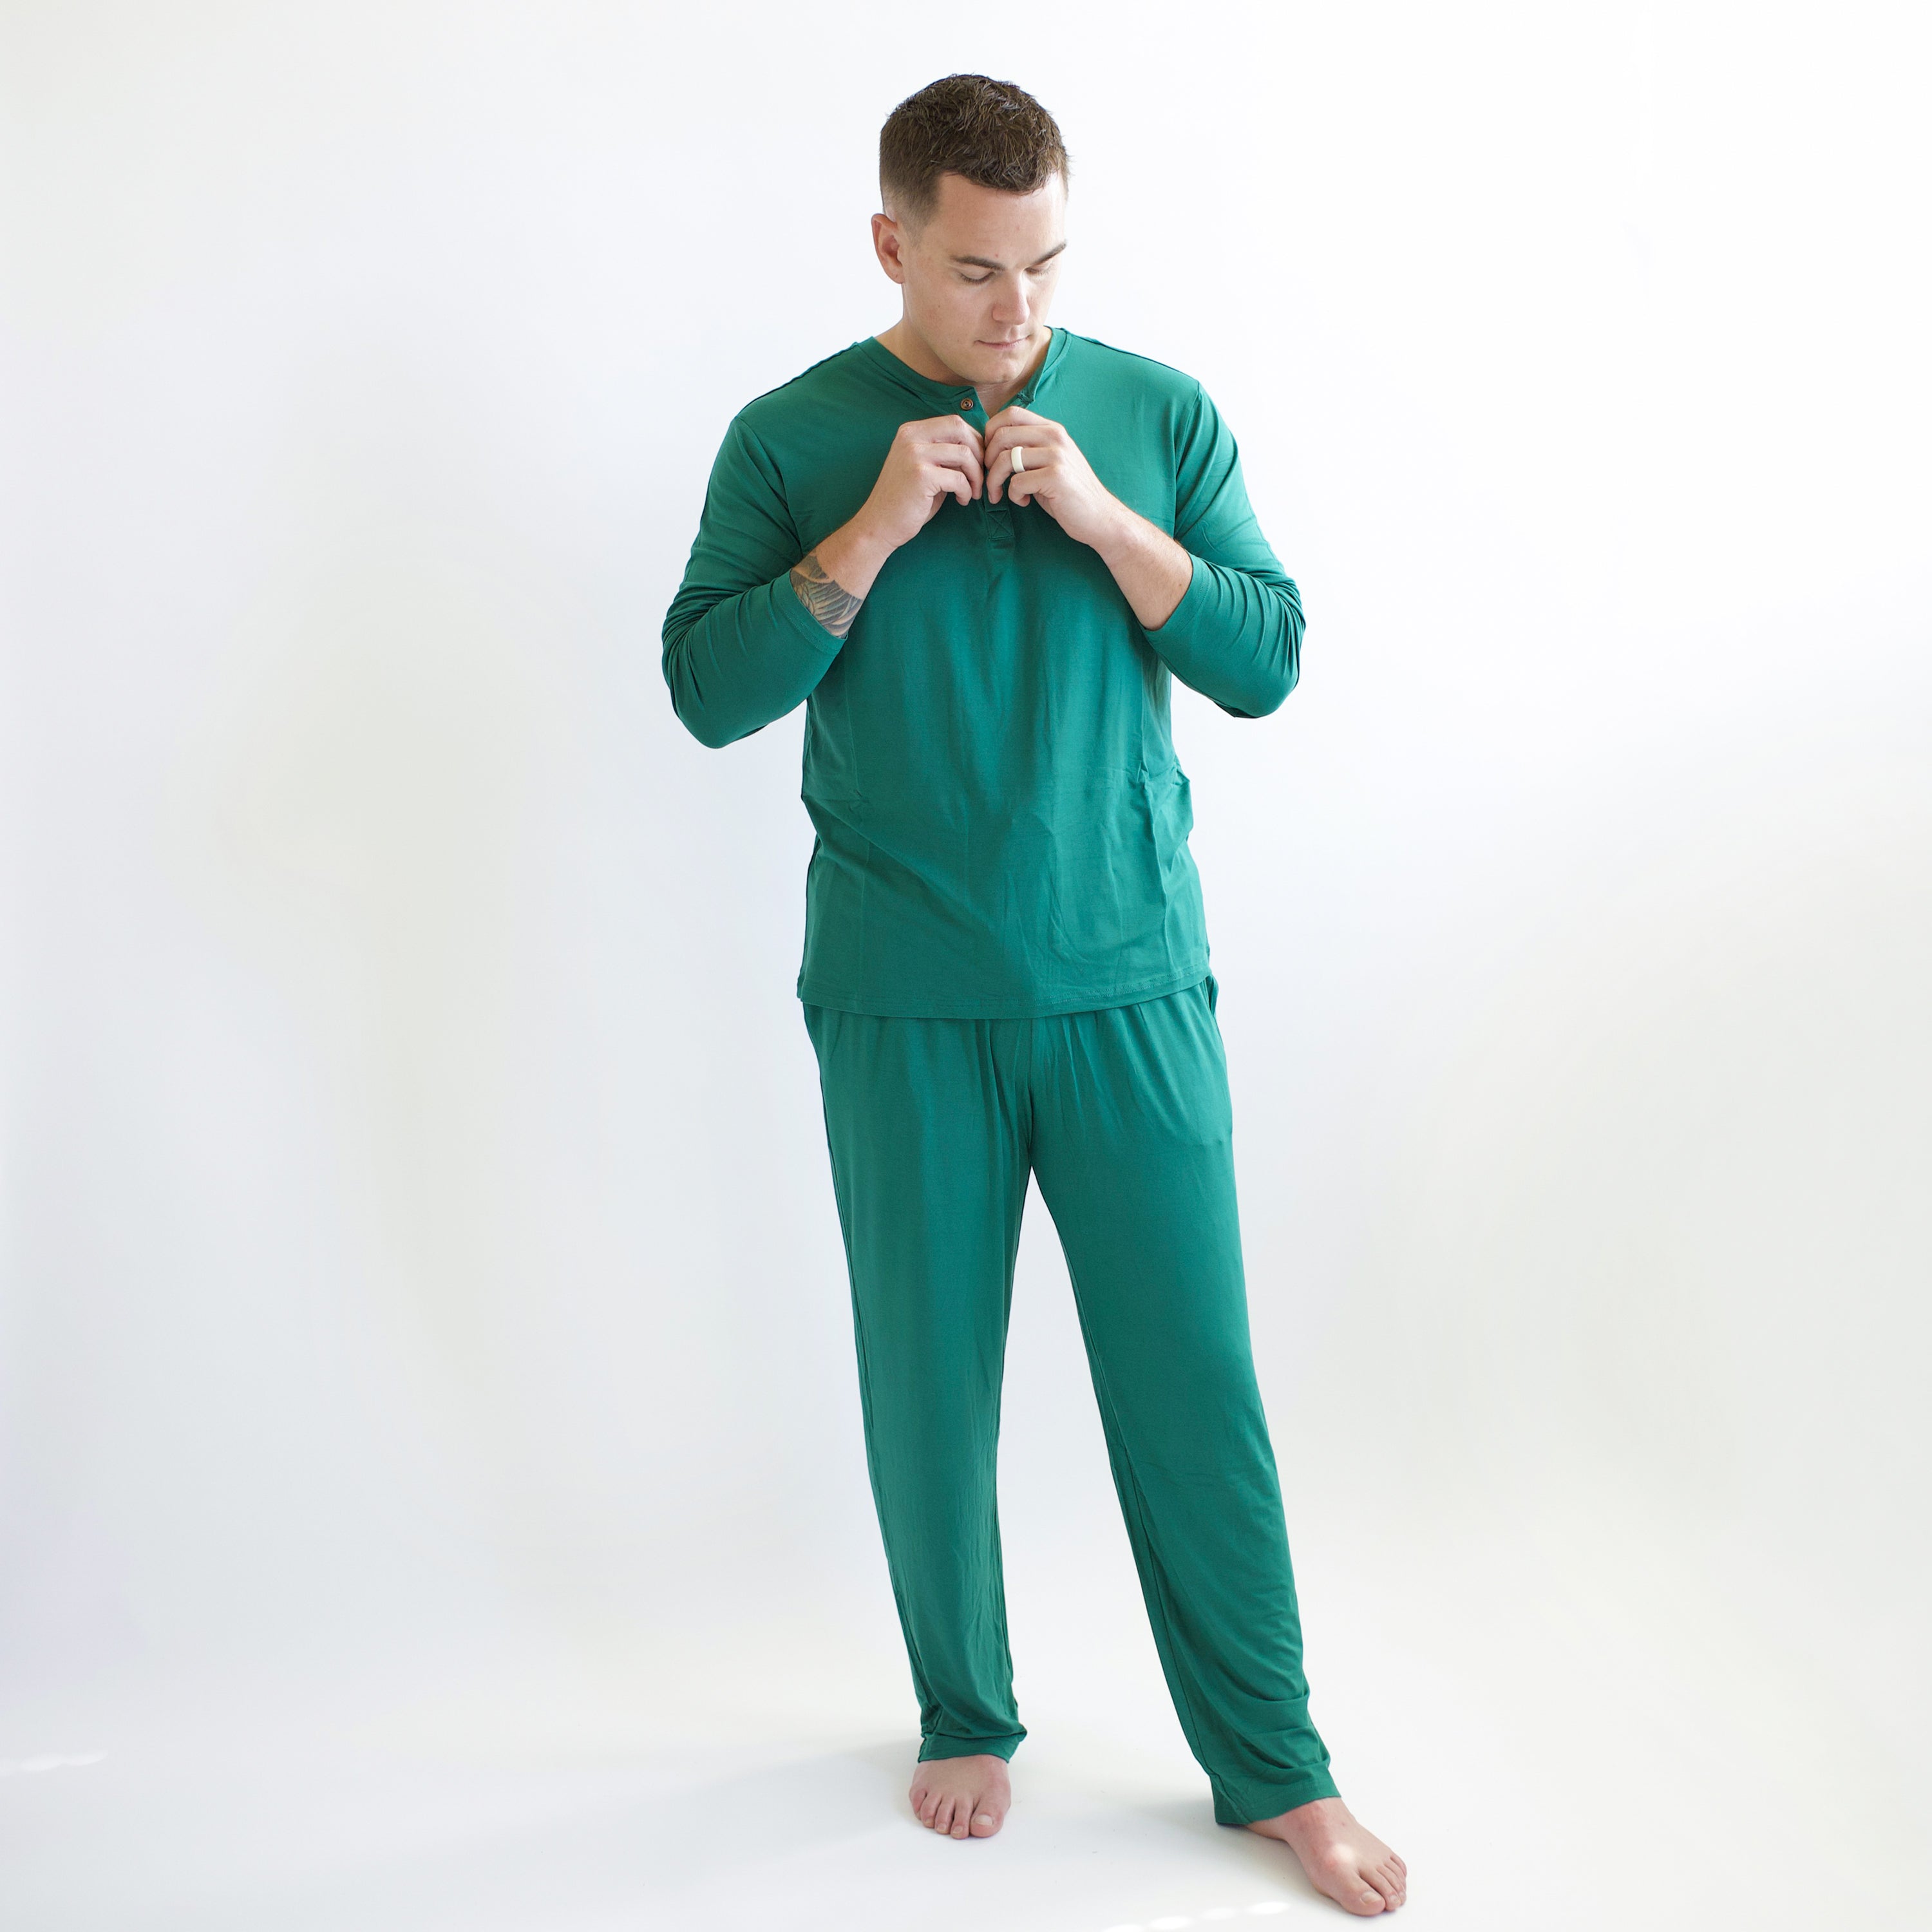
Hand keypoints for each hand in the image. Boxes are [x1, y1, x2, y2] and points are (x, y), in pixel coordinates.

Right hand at [812, 413, 983, 603]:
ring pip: (964, 453)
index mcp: (911, 431)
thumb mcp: (924, 467)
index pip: (954, 422)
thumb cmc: (905, 499)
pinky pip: (959, 478)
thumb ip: (945, 454)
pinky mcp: (921, 475)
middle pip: (960, 428)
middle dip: (978, 453)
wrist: (879, 525)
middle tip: (981, 475)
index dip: (974, 440)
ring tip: (973, 492)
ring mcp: (915, 454)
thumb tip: (978, 448)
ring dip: (976, 475)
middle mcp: (911, 437)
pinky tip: (962, 500)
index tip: (978, 461)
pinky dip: (966, 491)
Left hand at [984, 406, 1126, 550]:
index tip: (990, 456)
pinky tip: (1024, 501)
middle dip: (987, 460)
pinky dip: (1013, 495)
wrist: (1099, 515)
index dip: (991, 433)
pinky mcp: (1056, 476)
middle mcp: (1055, 436)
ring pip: (1005, 458)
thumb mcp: (1048, 462)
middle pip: (1002, 435)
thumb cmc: (1067, 492)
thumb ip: (1027, 449)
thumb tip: (992, 444)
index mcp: (1052, 429)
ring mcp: (1057, 455)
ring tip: (999, 494)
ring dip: (994, 480)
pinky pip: (1017, 482)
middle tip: (990, 479)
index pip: (1011, 413)